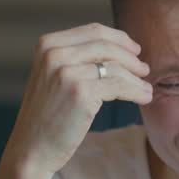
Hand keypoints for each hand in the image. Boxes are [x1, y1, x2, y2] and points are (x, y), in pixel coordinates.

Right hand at [5, 23, 151, 173]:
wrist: (31, 147)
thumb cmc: (47, 115)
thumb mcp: (53, 76)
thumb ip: (76, 58)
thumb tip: (117, 48)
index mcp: (48, 44)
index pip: (94, 31)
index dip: (119, 39)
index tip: (134, 51)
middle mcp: (55, 53)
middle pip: (107, 45)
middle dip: (131, 58)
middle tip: (144, 69)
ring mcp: (67, 72)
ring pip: (115, 67)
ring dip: (136, 78)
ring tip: (147, 89)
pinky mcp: (80, 92)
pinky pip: (119, 85)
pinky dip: (136, 90)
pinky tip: (144, 97)